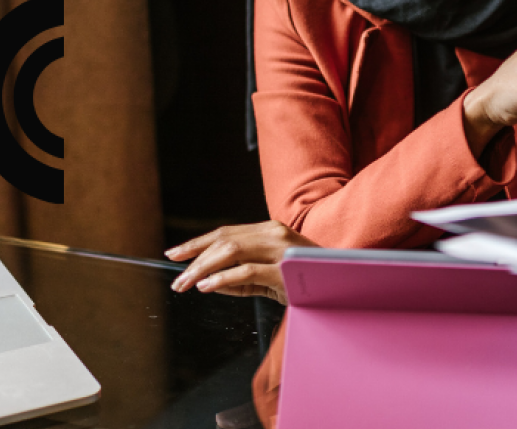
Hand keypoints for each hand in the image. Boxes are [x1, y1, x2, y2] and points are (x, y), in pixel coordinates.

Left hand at [165, 221, 316, 304]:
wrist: (342, 281)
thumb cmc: (306, 279)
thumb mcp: (270, 275)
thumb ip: (242, 277)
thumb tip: (209, 283)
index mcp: (269, 230)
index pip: (225, 232)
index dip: (197, 242)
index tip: (174, 253)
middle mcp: (273, 233)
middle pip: (223, 240)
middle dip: (194, 259)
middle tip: (176, 278)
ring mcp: (280, 249)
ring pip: (230, 252)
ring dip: (202, 268)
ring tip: (185, 283)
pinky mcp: (283, 269)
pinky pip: (245, 271)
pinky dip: (222, 278)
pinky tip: (206, 286)